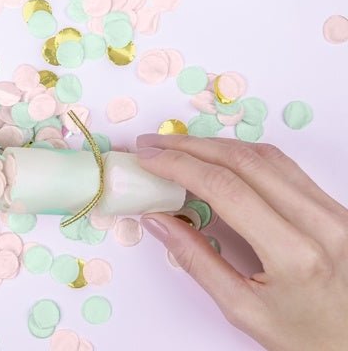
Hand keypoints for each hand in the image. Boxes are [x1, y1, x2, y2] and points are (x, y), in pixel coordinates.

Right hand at [135, 134, 347, 350]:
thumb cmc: (307, 338)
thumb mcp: (244, 310)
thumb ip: (197, 261)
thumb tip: (157, 220)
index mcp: (295, 254)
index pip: (226, 189)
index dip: (179, 166)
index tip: (147, 160)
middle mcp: (321, 223)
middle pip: (242, 161)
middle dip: (189, 147)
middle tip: (152, 145)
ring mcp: (335, 211)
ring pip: (265, 156)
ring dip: (214, 145)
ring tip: (177, 147)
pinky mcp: (337, 207)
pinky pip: (284, 166)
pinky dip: (243, 155)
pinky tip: (217, 157)